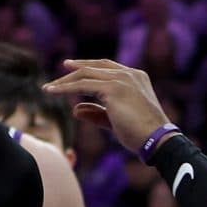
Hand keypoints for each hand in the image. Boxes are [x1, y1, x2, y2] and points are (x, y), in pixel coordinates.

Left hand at [47, 58, 175, 153]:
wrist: (156, 140)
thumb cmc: (141, 134)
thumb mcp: (115, 120)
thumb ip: (96, 113)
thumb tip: (75, 109)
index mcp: (136, 77)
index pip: (107, 67)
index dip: (89, 66)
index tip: (74, 67)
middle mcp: (129, 74)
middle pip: (95, 66)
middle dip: (76, 68)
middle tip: (62, 68)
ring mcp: (121, 79)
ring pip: (86, 74)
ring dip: (65, 81)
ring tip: (49, 88)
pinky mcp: (113, 88)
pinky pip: (83, 85)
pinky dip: (65, 88)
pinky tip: (53, 91)